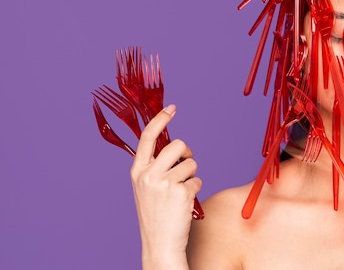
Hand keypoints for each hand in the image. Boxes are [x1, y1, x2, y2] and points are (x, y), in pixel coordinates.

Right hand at [130, 105, 200, 268]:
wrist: (159, 243)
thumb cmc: (156, 214)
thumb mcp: (146, 187)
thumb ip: (154, 166)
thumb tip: (173, 145)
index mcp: (137, 171)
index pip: (148, 137)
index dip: (160, 119)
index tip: (172, 108)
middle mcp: (148, 174)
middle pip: (177, 145)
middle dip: (186, 153)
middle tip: (185, 165)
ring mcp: (165, 183)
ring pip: (191, 163)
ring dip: (191, 175)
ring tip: (181, 192)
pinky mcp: (181, 192)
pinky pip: (198, 179)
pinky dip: (195, 189)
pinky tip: (185, 203)